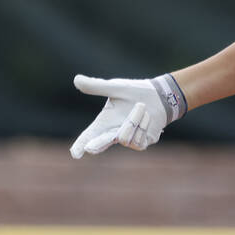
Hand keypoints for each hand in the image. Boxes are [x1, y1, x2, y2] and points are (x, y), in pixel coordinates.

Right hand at [70, 74, 186, 157]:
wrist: (159, 95)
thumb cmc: (134, 91)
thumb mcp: (115, 87)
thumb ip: (96, 86)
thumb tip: (76, 79)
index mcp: (103, 122)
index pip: (88, 135)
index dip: (80, 144)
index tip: (75, 154)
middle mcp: (113, 134)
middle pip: (101, 144)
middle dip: (97, 144)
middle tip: (90, 148)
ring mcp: (127, 140)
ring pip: (124, 138)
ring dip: (134, 119)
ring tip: (141, 106)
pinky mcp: (141, 143)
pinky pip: (138, 140)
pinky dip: (143, 124)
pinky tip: (147, 117)